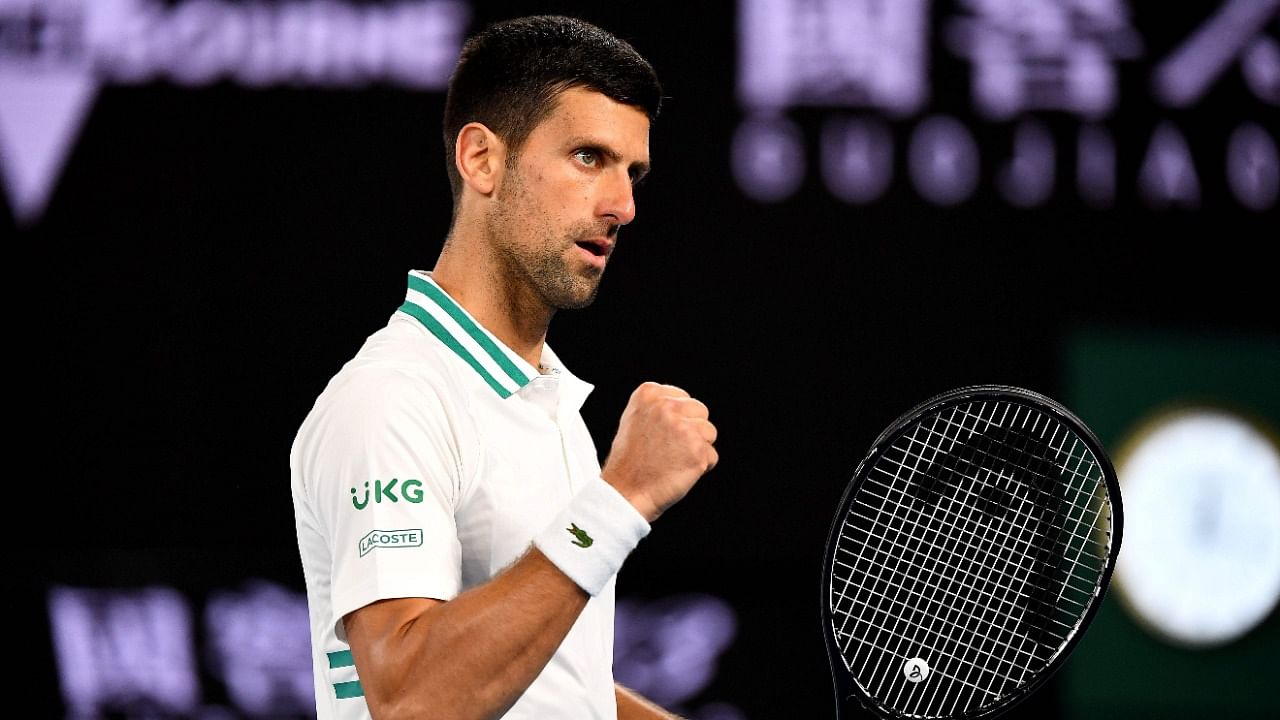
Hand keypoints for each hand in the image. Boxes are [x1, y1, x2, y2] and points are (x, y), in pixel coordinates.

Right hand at [601, 382, 717, 521]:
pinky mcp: (697, 450)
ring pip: (709, 432)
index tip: (662, 435)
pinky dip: (700, 468)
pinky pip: (712, 456)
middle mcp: (666, 407)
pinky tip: (679, 472)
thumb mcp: (634, 420)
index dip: (677, 419)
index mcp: (648, 394)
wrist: (625, 492)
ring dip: (697, 448)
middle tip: (670, 450)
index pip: (683, 397)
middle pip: (700, 411)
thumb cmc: (628, 463)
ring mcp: (683, 428)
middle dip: (692, 430)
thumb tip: (684, 406)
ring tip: (674, 461)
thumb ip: (657, 407)